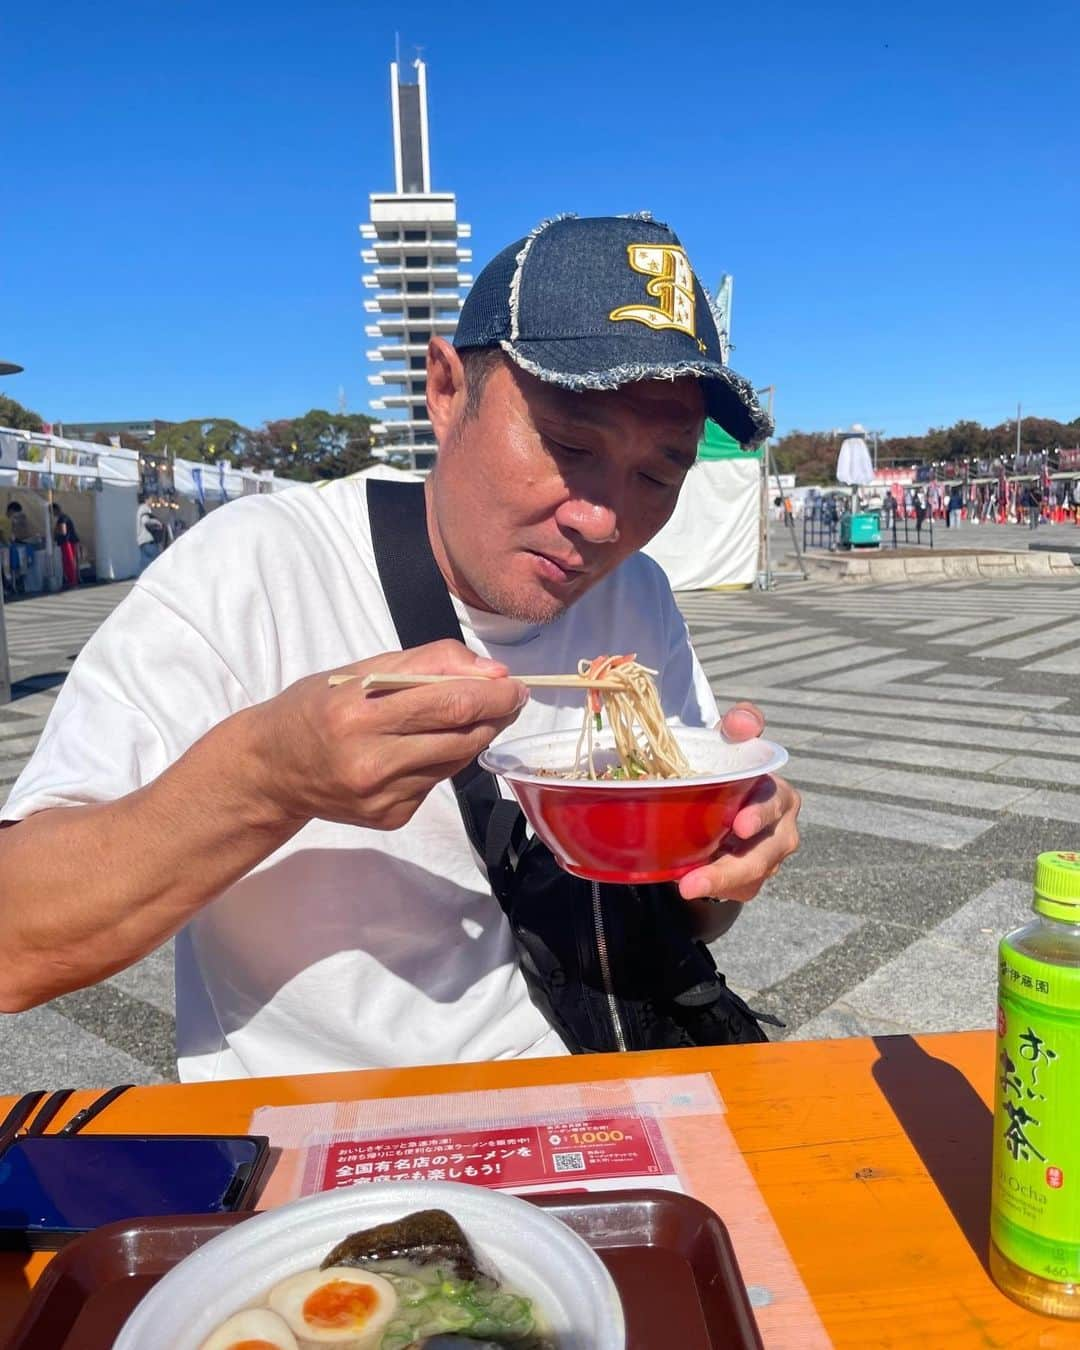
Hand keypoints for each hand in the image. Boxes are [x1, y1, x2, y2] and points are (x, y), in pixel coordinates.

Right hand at [243, 640, 527, 830]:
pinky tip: (424, 747)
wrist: (272, 770)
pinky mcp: (390, 817)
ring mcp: (381, 796)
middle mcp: (369, 761)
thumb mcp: (359, 671)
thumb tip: (492, 672)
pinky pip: (437, 782)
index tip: (515, 684)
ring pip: (457, 761)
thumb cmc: (316, 708)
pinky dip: (444, 760)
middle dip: (496, 714)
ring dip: (475, 735)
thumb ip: (427, 664)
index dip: (493, 694)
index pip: (449, 703)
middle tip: (511, 698)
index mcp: (358, 714)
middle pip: (462, 736)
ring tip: (470, 715)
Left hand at [677, 701, 800, 903]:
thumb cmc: (730, 769)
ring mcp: (767, 860)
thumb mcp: (733, 742)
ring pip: (749, 878)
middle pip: (762, 855)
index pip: (773, 804)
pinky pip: (737, 890)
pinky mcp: (752, 881)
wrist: (720, 802)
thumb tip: (742, 721)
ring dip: (718, 883)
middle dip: (731, 869)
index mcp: (779, 796)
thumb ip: (741, 724)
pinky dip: (715, 888)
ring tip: (686, 886)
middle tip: (695, 879)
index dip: (759, 814)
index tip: (739, 825)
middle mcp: (780, 831)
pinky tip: (690, 884)